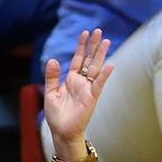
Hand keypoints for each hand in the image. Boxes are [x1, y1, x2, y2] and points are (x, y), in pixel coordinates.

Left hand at [42, 29, 113, 156]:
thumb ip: (52, 76)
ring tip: (105, 41)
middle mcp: (81, 82)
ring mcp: (88, 89)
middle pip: (89, 60)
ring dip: (100, 55)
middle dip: (93, 45)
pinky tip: (110, 64)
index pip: (78, 59)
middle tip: (98, 31)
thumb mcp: (50, 92)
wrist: (62, 131)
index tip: (85, 33)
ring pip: (96, 68)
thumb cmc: (57, 114)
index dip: (81, 46)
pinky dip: (104, 75)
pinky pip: (99, 84)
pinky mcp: (92, 98)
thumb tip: (52, 59)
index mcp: (71, 79)